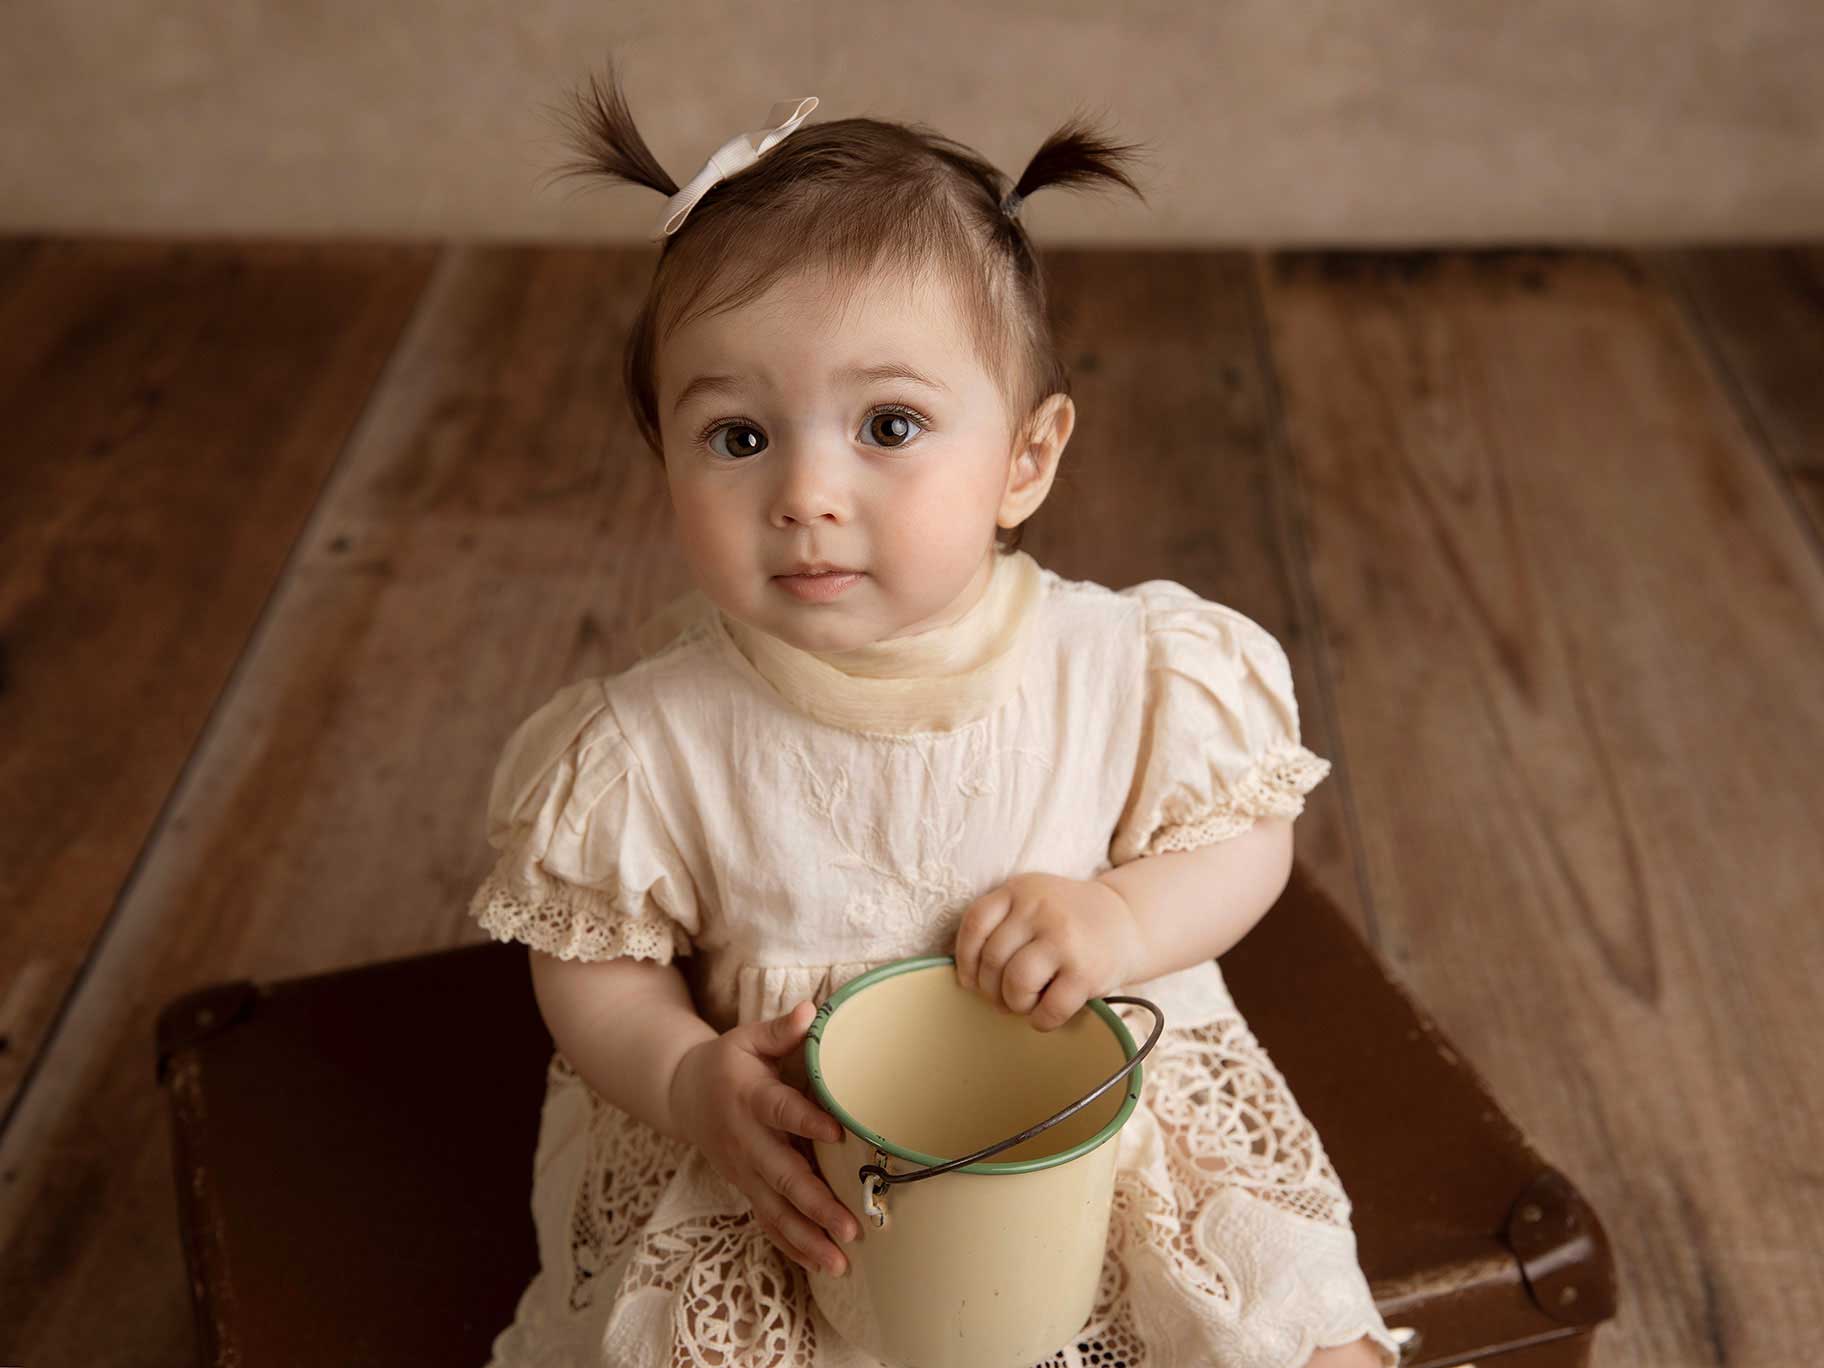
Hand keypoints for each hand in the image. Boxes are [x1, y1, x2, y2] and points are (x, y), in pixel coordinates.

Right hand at [668, 999, 861, 1278]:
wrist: (684, 1095)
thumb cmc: (728, 1062)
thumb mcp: (747, 1038)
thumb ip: (780, 1029)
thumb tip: (813, 1008)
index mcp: (750, 1097)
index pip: (781, 1110)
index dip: (807, 1121)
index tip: (838, 1133)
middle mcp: (746, 1141)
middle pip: (782, 1176)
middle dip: (816, 1204)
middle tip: (851, 1226)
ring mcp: (744, 1171)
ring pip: (775, 1210)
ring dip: (808, 1238)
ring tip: (841, 1262)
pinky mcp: (745, 1188)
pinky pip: (768, 1223)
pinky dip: (793, 1247)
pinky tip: (821, 1264)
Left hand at [952, 873, 1142, 1031]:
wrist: (1127, 920)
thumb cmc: (1067, 920)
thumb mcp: (1032, 900)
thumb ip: (1001, 923)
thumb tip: (966, 978)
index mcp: (1020, 889)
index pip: (975, 923)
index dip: (965, 959)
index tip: (970, 979)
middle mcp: (1040, 909)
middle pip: (992, 959)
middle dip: (991, 989)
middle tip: (1003, 997)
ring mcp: (1064, 939)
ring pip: (1016, 984)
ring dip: (1015, 1003)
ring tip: (1025, 1003)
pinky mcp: (1086, 972)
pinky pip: (1048, 1009)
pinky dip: (1041, 1020)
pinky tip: (1047, 1013)